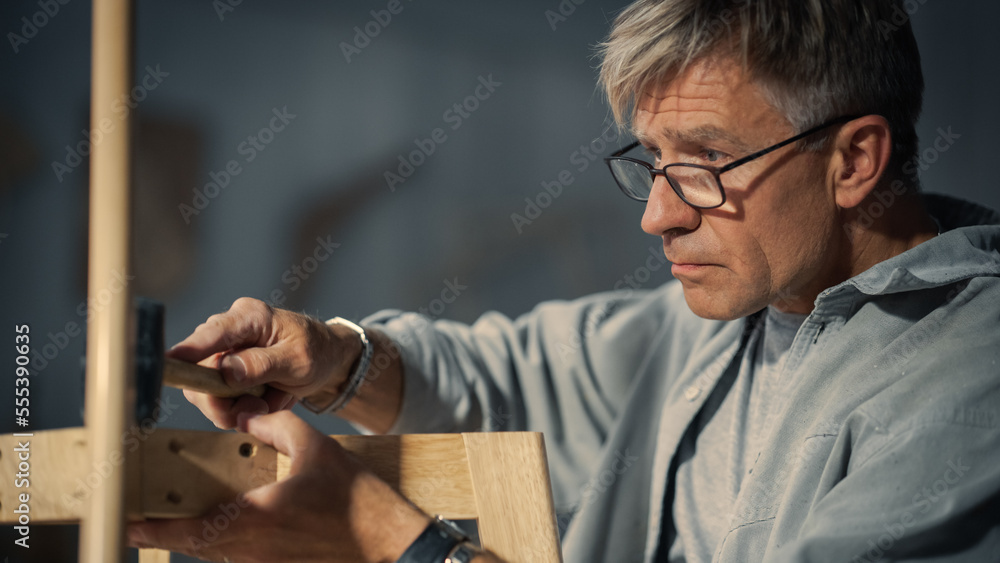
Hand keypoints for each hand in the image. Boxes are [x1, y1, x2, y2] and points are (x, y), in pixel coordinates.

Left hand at [127, 410, 430, 561]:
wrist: (389, 544)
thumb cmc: (358, 501)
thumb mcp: (317, 448)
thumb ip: (276, 427)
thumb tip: (247, 418)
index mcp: (255, 518)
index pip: (187, 531)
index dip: (150, 531)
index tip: (125, 523)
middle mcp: (252, 549)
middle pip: (194, 546)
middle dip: (168, 532)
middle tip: (146, 516)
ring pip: (215, 554)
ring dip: (197, 537)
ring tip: (183, 516)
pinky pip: (238, 558)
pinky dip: (224, 543)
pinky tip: (233, 522)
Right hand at [169, 297, 361, 428]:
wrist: (328, 359)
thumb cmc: (317, 352)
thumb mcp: (298, 360)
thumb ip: (262, 365)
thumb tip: (225, 371)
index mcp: (250, 317)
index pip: (212, 333)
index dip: (188, 351)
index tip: (167, 364)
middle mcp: (230, 330)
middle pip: (199, 369)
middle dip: (220, 400)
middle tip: (253, 410)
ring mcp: (224, 350)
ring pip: (205, 390)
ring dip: (234, 407)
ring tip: (267, 402)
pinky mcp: (225, 370)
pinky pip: (218, 399)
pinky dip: (241, 408)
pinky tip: (264, 400)